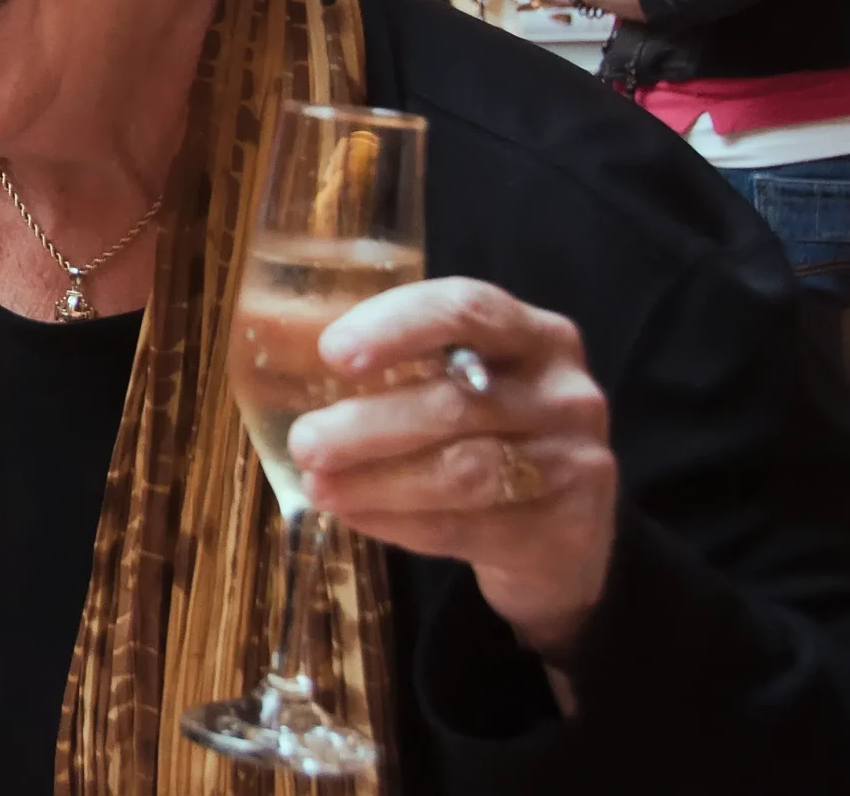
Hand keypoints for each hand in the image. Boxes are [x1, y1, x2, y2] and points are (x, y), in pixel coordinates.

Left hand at [291, 277, 617, 666]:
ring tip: (320, 485)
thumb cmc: (485, 439)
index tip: (332, 353)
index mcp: (532, 334)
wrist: (561, 540)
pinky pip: (472, 527)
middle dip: (370, 423)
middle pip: (458, 400)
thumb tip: (274, 347)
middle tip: (304, 442)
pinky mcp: (567, 530)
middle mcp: (564, 391)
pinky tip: (359, 517)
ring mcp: (575, 462)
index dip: (397, 327)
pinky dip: (404, 523)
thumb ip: (391, 367)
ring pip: (464, 470)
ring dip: (379, 480)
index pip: (467, 309)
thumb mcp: (454, 387)